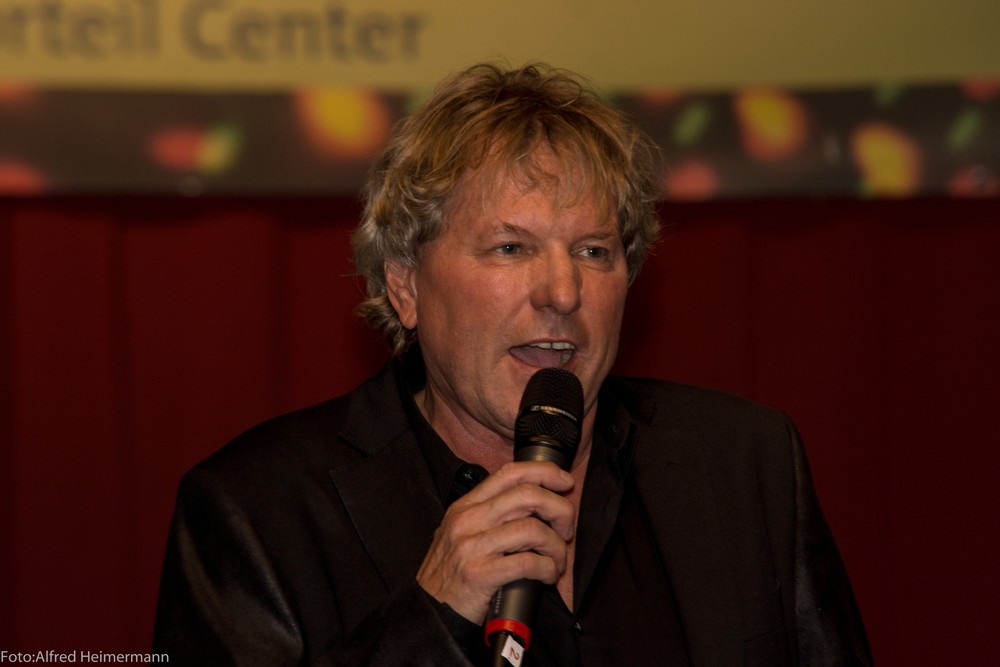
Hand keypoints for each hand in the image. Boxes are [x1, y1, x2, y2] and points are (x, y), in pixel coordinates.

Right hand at [416, 460, 575, 622]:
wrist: (429, 611)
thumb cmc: (451, 573)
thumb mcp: (461, 532)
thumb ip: (489, 514)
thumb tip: (535, 502)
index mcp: (466, 506)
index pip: (510, 473)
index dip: (544, 472)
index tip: (564, 481)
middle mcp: (468, 520)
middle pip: (527, 495)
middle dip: (559, 509)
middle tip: (566, 529)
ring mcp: (472, 547)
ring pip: (533, 529)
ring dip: (556, 546)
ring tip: (557, 560)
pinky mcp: (480, 575)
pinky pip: (528, 563)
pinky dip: (547, 568)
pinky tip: (547, 575)